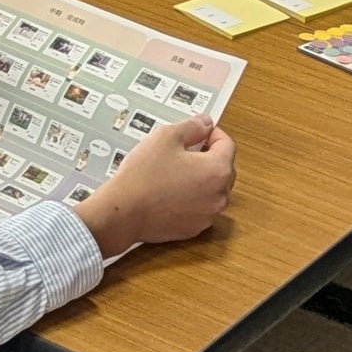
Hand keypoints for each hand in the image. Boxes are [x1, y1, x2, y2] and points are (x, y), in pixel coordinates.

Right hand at [80, 114, 233, 258]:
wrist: (124, 212)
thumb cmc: (145, 174)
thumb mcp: (166, 137)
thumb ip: (192, 127)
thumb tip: (206, 123)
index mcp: (218, 170)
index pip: (227, 145)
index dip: (213, 133)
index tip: (199, 131)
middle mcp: (220, 195)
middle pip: (223, 169)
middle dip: (209, 156)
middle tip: (185, 150)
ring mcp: (208, 216)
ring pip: (212, 190)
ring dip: (201, 179)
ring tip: (176, 172)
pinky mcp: (194, 229)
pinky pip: (200, 208)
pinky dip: (192, 199)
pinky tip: (170, 193)